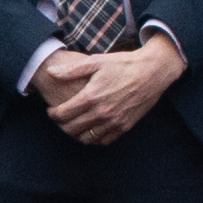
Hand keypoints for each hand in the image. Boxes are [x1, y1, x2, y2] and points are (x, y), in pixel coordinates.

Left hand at [48, 32, 186, 147]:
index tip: (51, 110)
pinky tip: (90, 130)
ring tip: (72, 126)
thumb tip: (50, 72)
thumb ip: (71, 70)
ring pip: (86, 138)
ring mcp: (114, 122)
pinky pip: (103, 140)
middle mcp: (101, 112)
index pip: (62, 114)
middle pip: (71, 129)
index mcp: (91, 96)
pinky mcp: (125, 127)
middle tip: (60, 119)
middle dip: (61, 125)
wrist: (152, 71)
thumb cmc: (123, 64)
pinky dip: (93, 139)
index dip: (52, 114)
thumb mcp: (96, 61)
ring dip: (75, 134)